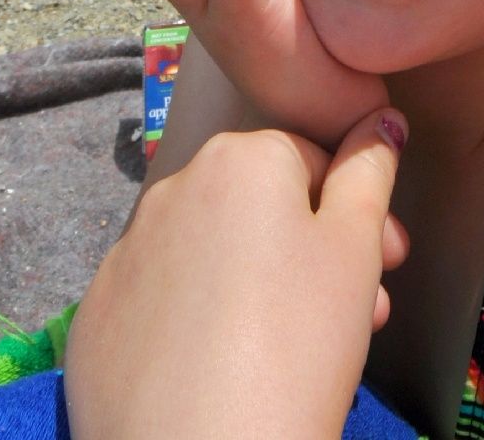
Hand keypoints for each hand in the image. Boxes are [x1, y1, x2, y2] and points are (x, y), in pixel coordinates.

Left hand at [64, 108, 409, 439]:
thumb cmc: (297, 344)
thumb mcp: (356, 250)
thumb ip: (370, 172)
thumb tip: (381, 116)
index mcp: (238, 158)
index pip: (312, 162)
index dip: (354, 214)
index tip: (386, 265)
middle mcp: (174, 186)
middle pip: (261, 208)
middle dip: (314, 250)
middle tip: (357, 313)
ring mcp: (126, 251)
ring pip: (213, 252)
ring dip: (259, 282)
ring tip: (296, 349)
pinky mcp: (97, 313)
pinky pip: (164, 299)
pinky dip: (197, 319)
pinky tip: (225, 366)